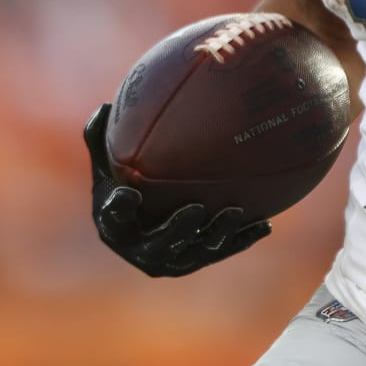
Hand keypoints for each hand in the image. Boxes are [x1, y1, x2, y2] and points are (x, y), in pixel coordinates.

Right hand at [84, 103, 270, 276]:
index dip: (119, 210)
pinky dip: (242, 239)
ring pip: (197, 252)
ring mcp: (173, 259)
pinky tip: (265, 225)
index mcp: (116, 226)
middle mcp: (142, 250)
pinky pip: (223, 250)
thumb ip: (100, 137)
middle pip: (160, 246)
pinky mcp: (199, 258)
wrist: (145, 215)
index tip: (129, 193)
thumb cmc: (124, 181)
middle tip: (196, 208)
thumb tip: (104, 106)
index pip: (113, 219)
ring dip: (218, 235)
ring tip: (235, 212)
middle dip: (178, 231)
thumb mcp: (106, 162)